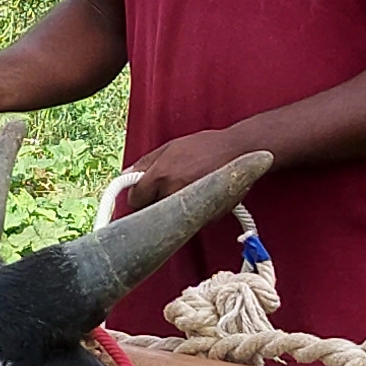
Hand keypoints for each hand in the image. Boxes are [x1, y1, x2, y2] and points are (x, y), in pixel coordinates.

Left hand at [120, 129, 259, 209]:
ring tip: (186, 188)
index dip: (139, 195)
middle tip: (166, 188)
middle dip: (154, 202)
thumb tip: (124, 174)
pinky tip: (200, 194)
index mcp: (161, 175)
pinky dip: (191, 211)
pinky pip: (190, 219)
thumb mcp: (170, 147)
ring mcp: (191, 207)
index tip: (143, 191)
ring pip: (170, 218)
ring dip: (173, 208)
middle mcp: (174, 193)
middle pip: (150, 211)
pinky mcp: (207, 217)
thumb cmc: (205, 145)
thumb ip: (145, 162)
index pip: (135, 200)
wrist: (241, 151)